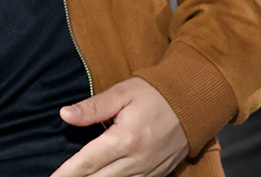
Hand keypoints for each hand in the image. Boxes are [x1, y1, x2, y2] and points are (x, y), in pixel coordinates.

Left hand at [53, 77, 187, 176]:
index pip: (86, 162)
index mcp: (125, 139)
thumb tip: (65, 114)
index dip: (66, 173)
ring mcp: (148, 170)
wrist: (195, 101)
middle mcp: (136, 160)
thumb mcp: (123, 92)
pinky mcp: (157, 174)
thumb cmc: (156, 93)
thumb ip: (93, 107)